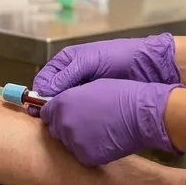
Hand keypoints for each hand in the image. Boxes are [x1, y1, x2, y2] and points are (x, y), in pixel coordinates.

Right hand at [32, 35, 179, 112]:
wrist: (150, 67)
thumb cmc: (119, 57)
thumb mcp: (90, 60)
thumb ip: (67, 74)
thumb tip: (45, 90)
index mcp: (67, 63)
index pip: (45, 80)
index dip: (39, 94)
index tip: (35, 108)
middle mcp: (73, 78)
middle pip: (52, 95)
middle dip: (48, 106)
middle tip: (46, 120)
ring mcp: (85, 92)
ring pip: (66, 106)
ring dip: (62, 114)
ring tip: (59, 126)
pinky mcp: (96, 105)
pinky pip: (81, 113)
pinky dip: (76, 118)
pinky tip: (75, 126)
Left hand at [40, 79, 180, 165]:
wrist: (142, 114)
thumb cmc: (121, 96)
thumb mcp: (90, 88)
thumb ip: (69, 98)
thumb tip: (59, 107)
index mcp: (62, 103)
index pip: (46, 113)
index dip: (55, 113)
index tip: (64, 114)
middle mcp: (64, 124)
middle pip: (55, 129)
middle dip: (65, 126)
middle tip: (84, 122)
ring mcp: (74, 142)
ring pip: (68, 143)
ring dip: (76, 138)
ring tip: (97, 131)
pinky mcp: (87, 157)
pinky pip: (81, 155)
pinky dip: (89, 150)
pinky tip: (103, 141)